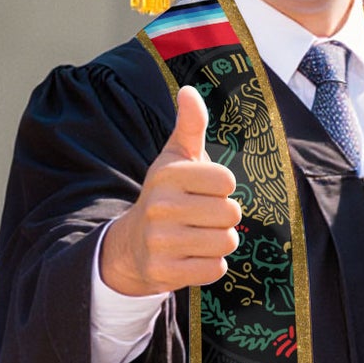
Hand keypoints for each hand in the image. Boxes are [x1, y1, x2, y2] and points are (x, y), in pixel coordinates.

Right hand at [97, 86, 242, 295]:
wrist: (132, 244)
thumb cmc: (166, 195)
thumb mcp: (175, 158)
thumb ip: (190, 125)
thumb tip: (190, 91)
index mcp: (168, 174)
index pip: (226, 180)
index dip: (222, 188)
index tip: (204, 190)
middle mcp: (161, 206)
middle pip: (230, 213)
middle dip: (224, 217)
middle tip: (203, 217)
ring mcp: (161, 241)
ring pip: (226, 242)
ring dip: (220, 241)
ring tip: (199, 236)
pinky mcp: (165, 271)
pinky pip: (215, 269)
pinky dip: (211, 265)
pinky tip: (193, 256)